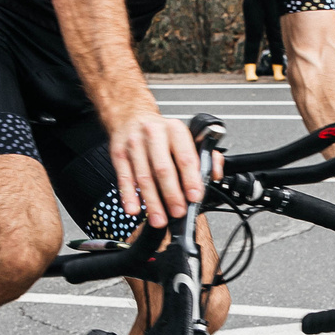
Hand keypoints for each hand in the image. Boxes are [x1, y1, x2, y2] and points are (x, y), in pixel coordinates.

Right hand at [109, 109, 203, 227]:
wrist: (131, 115)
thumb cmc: (161, 132)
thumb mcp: (185, 136)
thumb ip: (204, 155)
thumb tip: (215, 174)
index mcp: (175, 130)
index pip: (185, 157)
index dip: (191, 179)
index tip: (194, 197)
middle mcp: (154, 134)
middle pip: (163, 169)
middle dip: (171, 194)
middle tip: (178, 212)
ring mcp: (135, 144)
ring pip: (144, 177)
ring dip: (152, 201)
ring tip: (159, 218)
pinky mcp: (119, 154)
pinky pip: (124, 178)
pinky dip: (128, 196)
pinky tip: (133, 208)